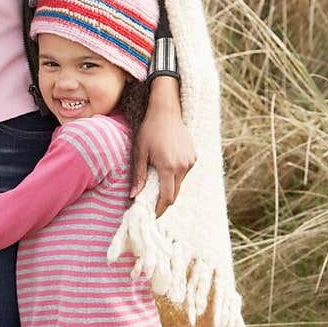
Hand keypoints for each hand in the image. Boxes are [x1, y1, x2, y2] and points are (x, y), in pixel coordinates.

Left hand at [130, 77, 196, 216]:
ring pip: (180, 183)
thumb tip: (133, 197)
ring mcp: (191, 161)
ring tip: (157, 184)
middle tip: (152, 205)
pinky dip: (175, 176)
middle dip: (164, 201)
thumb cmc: (149, 130)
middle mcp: (183, 166)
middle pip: (175, 193)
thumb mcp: (139, 152)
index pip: (167, 197)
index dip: (159, 209)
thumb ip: (138, 176)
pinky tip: (166, 168)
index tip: (152, 215)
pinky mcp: (194, 156)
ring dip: (170, 187)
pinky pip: (184, 172)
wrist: (166, 111)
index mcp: (168, 166)